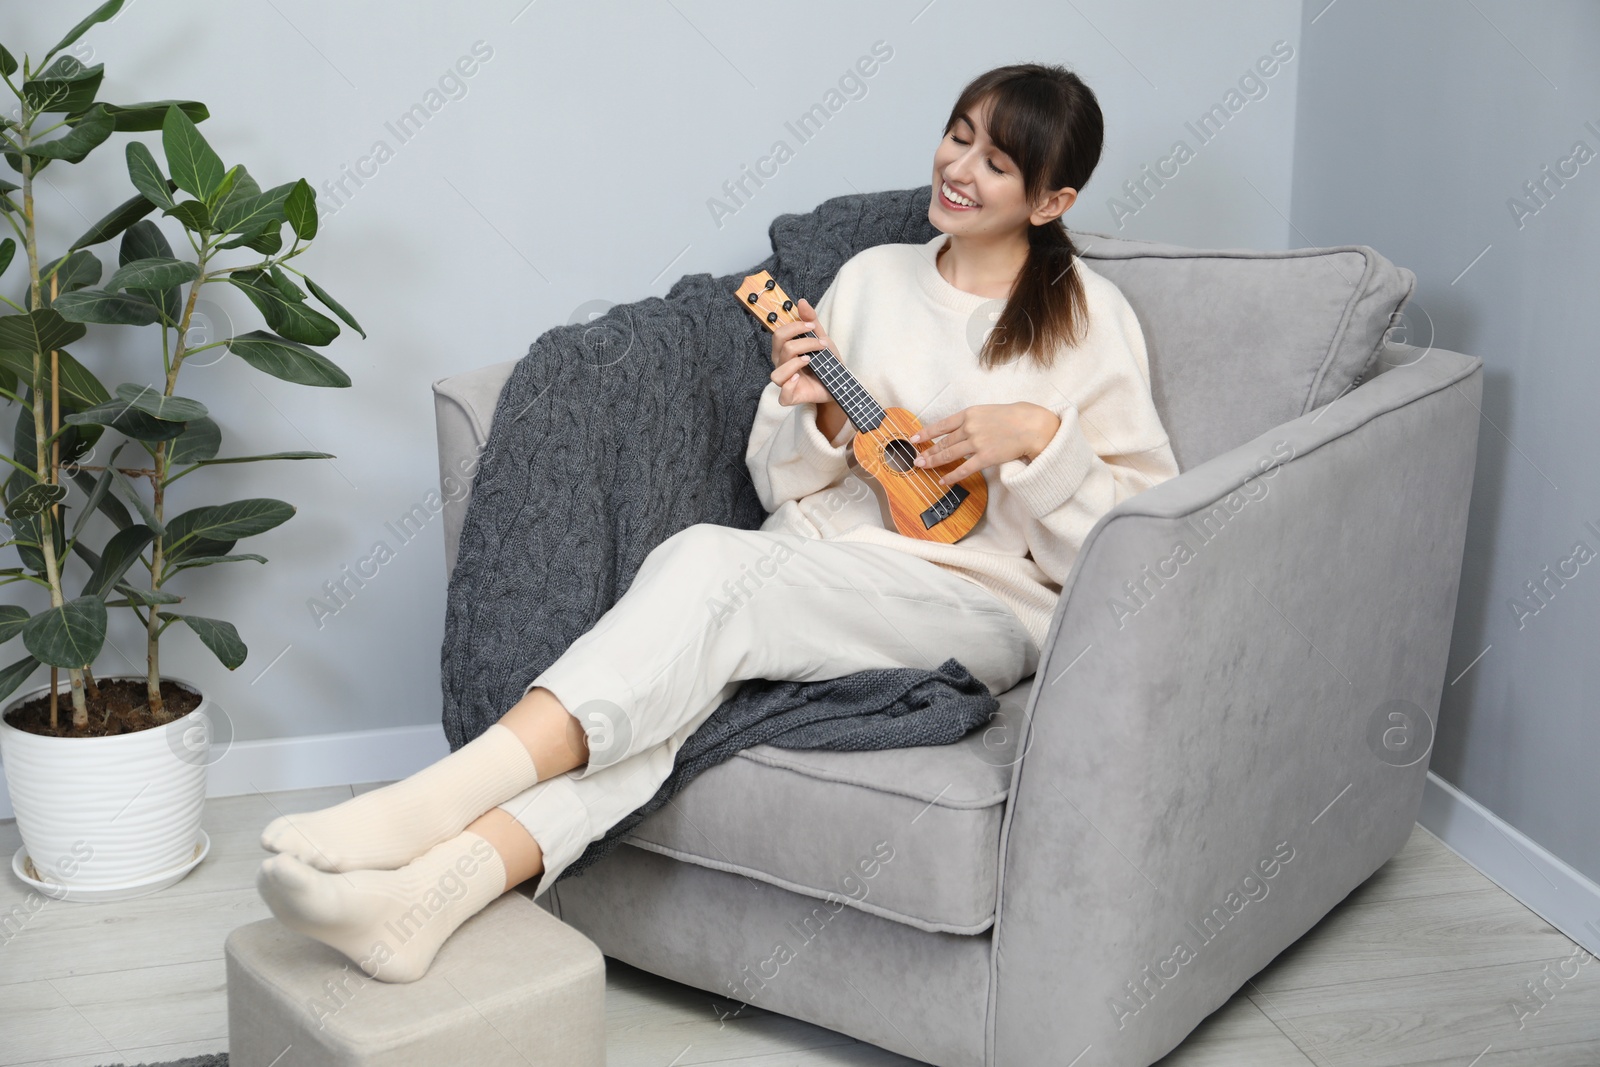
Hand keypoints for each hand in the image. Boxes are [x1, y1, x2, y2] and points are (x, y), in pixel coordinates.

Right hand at [768, 297, 837, 408]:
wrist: (840, 383)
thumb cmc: (827, 362)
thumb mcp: (822, 339)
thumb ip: (811, 321)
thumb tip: (801, 301)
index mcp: (784, 350)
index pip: (779, 334)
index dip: (795, 327)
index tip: (813, 327)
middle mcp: (781, 364)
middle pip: (781, 347)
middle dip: (804, 342)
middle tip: (822, 345)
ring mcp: (785, 382)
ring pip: (777, 371)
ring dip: (795, 363)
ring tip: (810, 361)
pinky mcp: (791, 397)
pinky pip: (782, 393)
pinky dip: (790, 385)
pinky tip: (800, 378)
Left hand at [907, 402, 1061, 485]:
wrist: (1032, 425)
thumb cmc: (1015, 417)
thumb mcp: (989, 411)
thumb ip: (974, 420)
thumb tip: (962, 430)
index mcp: (970, 414)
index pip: (942, 425)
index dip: (926, 433)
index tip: (914, 438)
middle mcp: (969, 427)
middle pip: (943, 442)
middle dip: (928, 451)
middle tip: (916, 459)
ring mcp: (976, 443)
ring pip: (949, 455)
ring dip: (933, 462)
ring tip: (923, 467)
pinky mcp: (985, 457)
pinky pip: (963, 469)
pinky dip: (951, 476)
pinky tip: (943, 480)